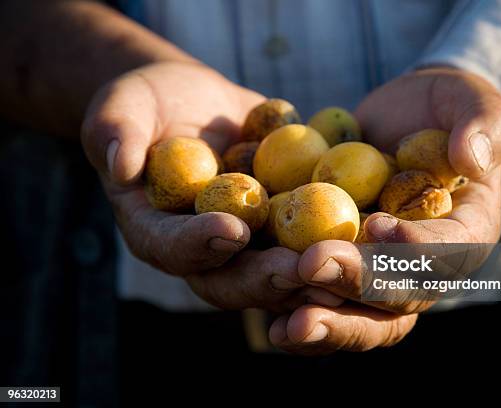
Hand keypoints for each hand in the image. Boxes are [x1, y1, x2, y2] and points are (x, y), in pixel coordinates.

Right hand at [81, 61, 341, 311]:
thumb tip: (120, 164)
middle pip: (232, 278)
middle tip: (300, 267)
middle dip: (266, 276)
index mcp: (158, 233)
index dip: (198, 244)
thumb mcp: (122, 108)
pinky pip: (309, 241)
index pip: (171, 248)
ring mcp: (247, 245)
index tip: (230, 229)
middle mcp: (205, 251)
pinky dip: (339, 243)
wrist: (190, 103)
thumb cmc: (147, 104)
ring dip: (312, 274)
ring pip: (278, 271)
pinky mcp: (282, 228)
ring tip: (347, 264)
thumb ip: (115, 133)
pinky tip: (374, 236)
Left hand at [268, 67, 500, 353]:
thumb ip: (483, 125)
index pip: (447, 251)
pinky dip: (298, 313)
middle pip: (397, 297)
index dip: (415, 245)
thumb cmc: (443, 108)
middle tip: (313, 268)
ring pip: (359, 315)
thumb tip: (472, 160)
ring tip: (287, 321)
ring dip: (324, 319)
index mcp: (466, 234)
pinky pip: (323, 302)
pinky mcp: (343, 267)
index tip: (377, 224)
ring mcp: (380, 273)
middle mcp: (424, 268)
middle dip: (355, 286)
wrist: (403, 118)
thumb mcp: (472, 100)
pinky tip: (272, 325)